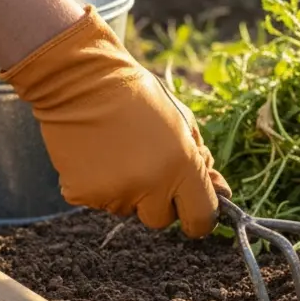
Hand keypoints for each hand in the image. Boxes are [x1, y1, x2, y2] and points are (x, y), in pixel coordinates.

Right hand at [0, 6, 231, 236]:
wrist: (80, 81)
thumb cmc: (138, 96)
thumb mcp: (183, 122)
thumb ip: (202, 162)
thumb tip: (220, 192)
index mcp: (181, 166)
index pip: (201, 217)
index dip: (200, 217)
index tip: (195, 208)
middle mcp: (149, 185)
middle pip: (161, 219)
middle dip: (159, 200)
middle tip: (147, 164)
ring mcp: (113, 193)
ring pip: (128, 209)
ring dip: (128, 190)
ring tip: (117, 150)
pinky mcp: (81, 195)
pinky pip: (99, 201)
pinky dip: (99, 185)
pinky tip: (96, 154)